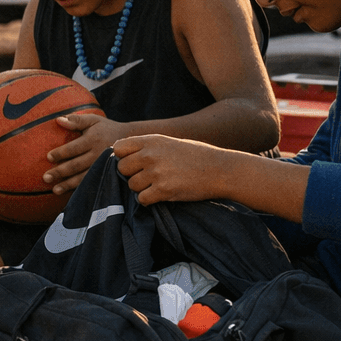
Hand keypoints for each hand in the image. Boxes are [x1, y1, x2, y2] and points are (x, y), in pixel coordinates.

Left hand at [42, 113, 122, 194]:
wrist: (129, 140)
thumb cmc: (105, 128)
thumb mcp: (93, 120)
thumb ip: (76, 120)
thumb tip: (58, 120)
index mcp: (93, 140)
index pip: (74, 148)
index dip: (61, 153)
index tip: (49, 157)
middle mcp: (98, 154)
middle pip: (77, 165)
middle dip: (60, 172)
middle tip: (46, 177)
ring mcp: (103, 166)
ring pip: (83, 177)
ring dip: (68, 184)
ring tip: (55, 190)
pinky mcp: (106, 174)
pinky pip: (91, 182)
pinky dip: (80, 189)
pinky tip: (69, 194)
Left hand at [113, 135, 235, 204]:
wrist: (221, 170)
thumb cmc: (197, 155)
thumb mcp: (170, 142)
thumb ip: (147, 147)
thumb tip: (121, 152)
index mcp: (152, 140)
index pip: (118, 148)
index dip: (123, 157)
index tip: (134, 162)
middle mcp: (150, 155)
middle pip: (122, 168)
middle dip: (131, 174)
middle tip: (147, 176)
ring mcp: (156, 173)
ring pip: (131, 185)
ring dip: (141, 188)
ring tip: (158, 184)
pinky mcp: (163, 190)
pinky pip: (142, 199)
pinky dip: (149, 200)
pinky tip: (161, 194)